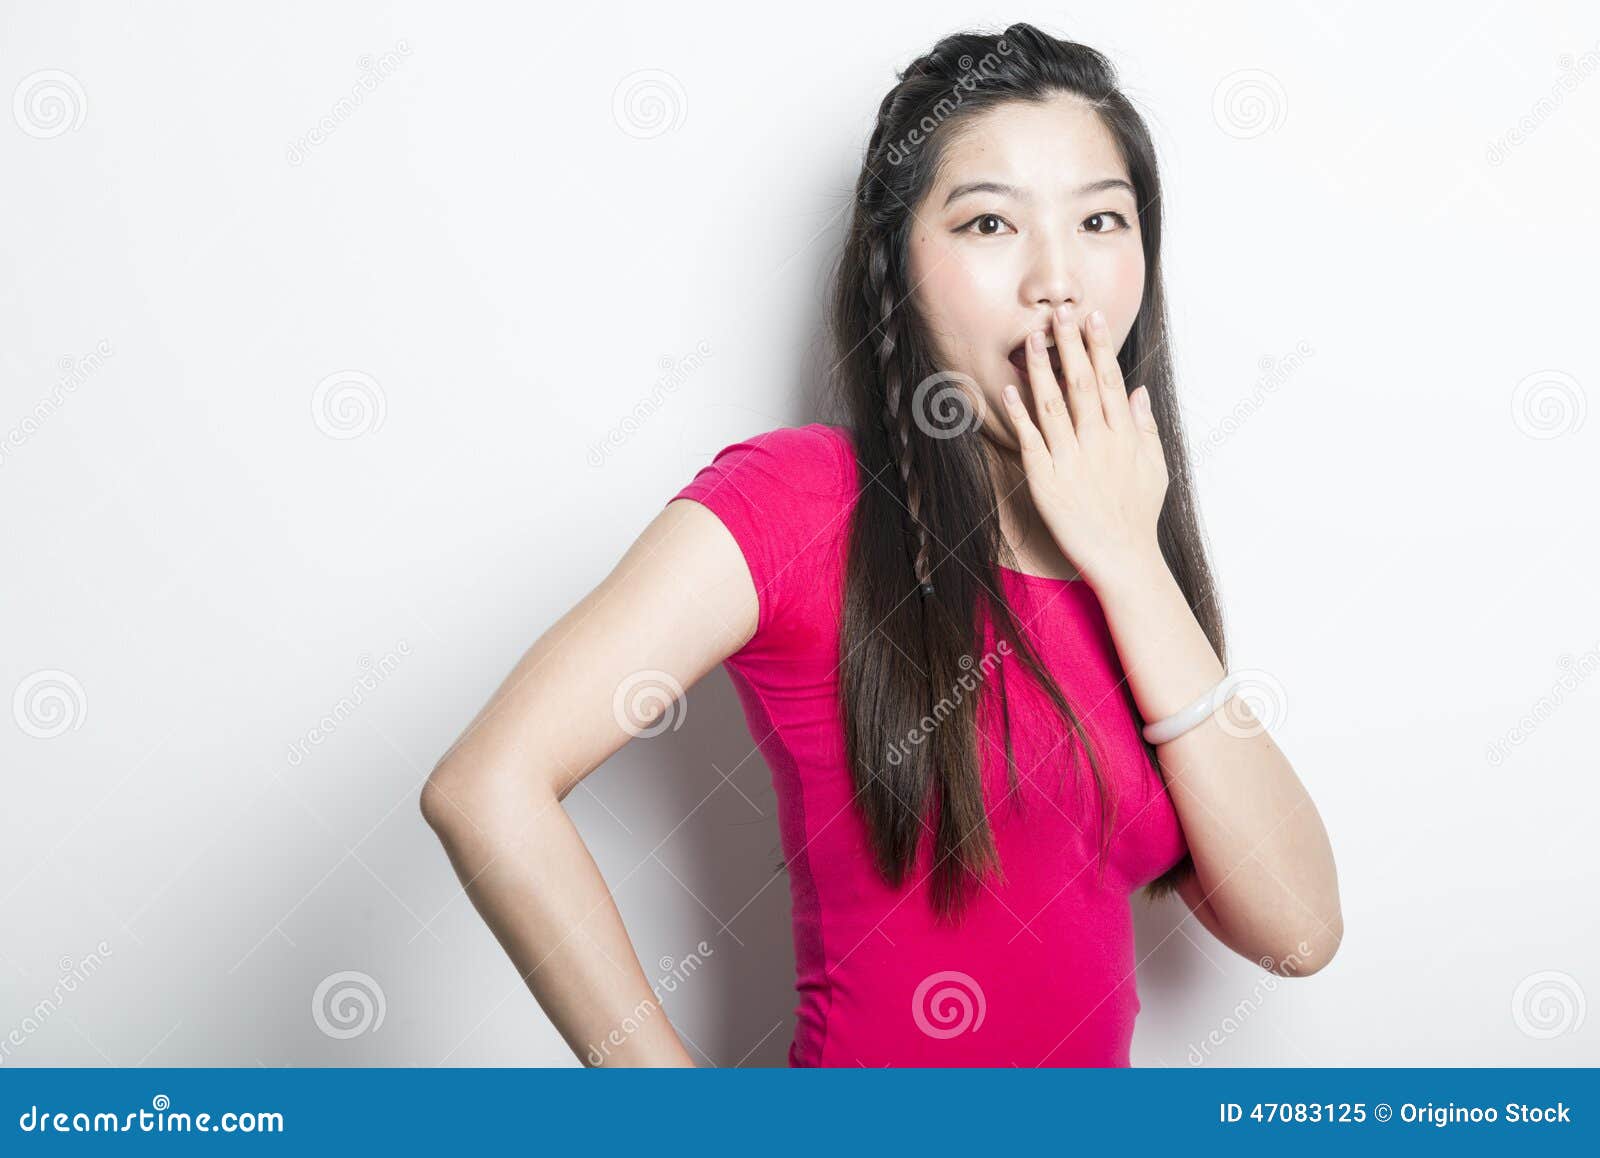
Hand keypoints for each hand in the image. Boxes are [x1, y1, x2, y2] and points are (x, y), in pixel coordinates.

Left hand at [1000, 305, 1168, 589]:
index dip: (1100, 347)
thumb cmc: (1138, 514)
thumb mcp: (1155, 467)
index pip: (1111, 381)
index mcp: (1125, 436)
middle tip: (1058, 312)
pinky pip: (1030, 441)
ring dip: (1042, 369)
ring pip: (1054, 405)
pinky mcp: (1046, 481)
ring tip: (1032, 339)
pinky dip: (1020, 414)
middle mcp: (1099, 443)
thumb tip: (1138, 390)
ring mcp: (1071, 461)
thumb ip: (1145, 426)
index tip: (1091, 318)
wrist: (1122, 558)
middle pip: (1083, 384)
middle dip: (1070, 345)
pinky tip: (1009, 389)